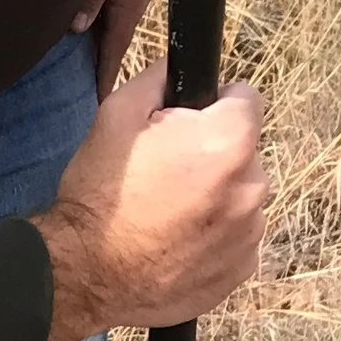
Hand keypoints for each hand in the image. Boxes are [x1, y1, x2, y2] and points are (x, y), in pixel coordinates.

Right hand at [34, 67, 264, 340]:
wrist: (88, 275)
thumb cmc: (100, 194)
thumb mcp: (116, 115)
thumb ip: (159, 78)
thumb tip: (178, 65)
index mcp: (229, 142)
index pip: (247, 98)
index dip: (214, 104)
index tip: (186, 123)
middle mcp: (252, 186)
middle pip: (244, 151)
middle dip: (214, 154)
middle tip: (167, 173)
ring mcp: (250, 232)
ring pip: (242, 195)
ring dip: (217, 197)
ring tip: (170, 213)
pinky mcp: (242, 268)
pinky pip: (239, 237)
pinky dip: (216, 235)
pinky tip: (178, 242)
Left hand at [72, 0, 158, 100]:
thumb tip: (78, 28)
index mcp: (132, 1)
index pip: (115, 47)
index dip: (105, 74)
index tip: (97, 101)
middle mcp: (130, 1)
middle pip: (112, 41)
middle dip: (99, 66)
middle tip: (83, 96)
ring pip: (108, 27)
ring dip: (95, 48)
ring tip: (79, 73)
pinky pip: (105, 12)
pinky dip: (94, 27)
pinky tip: (81, 35)